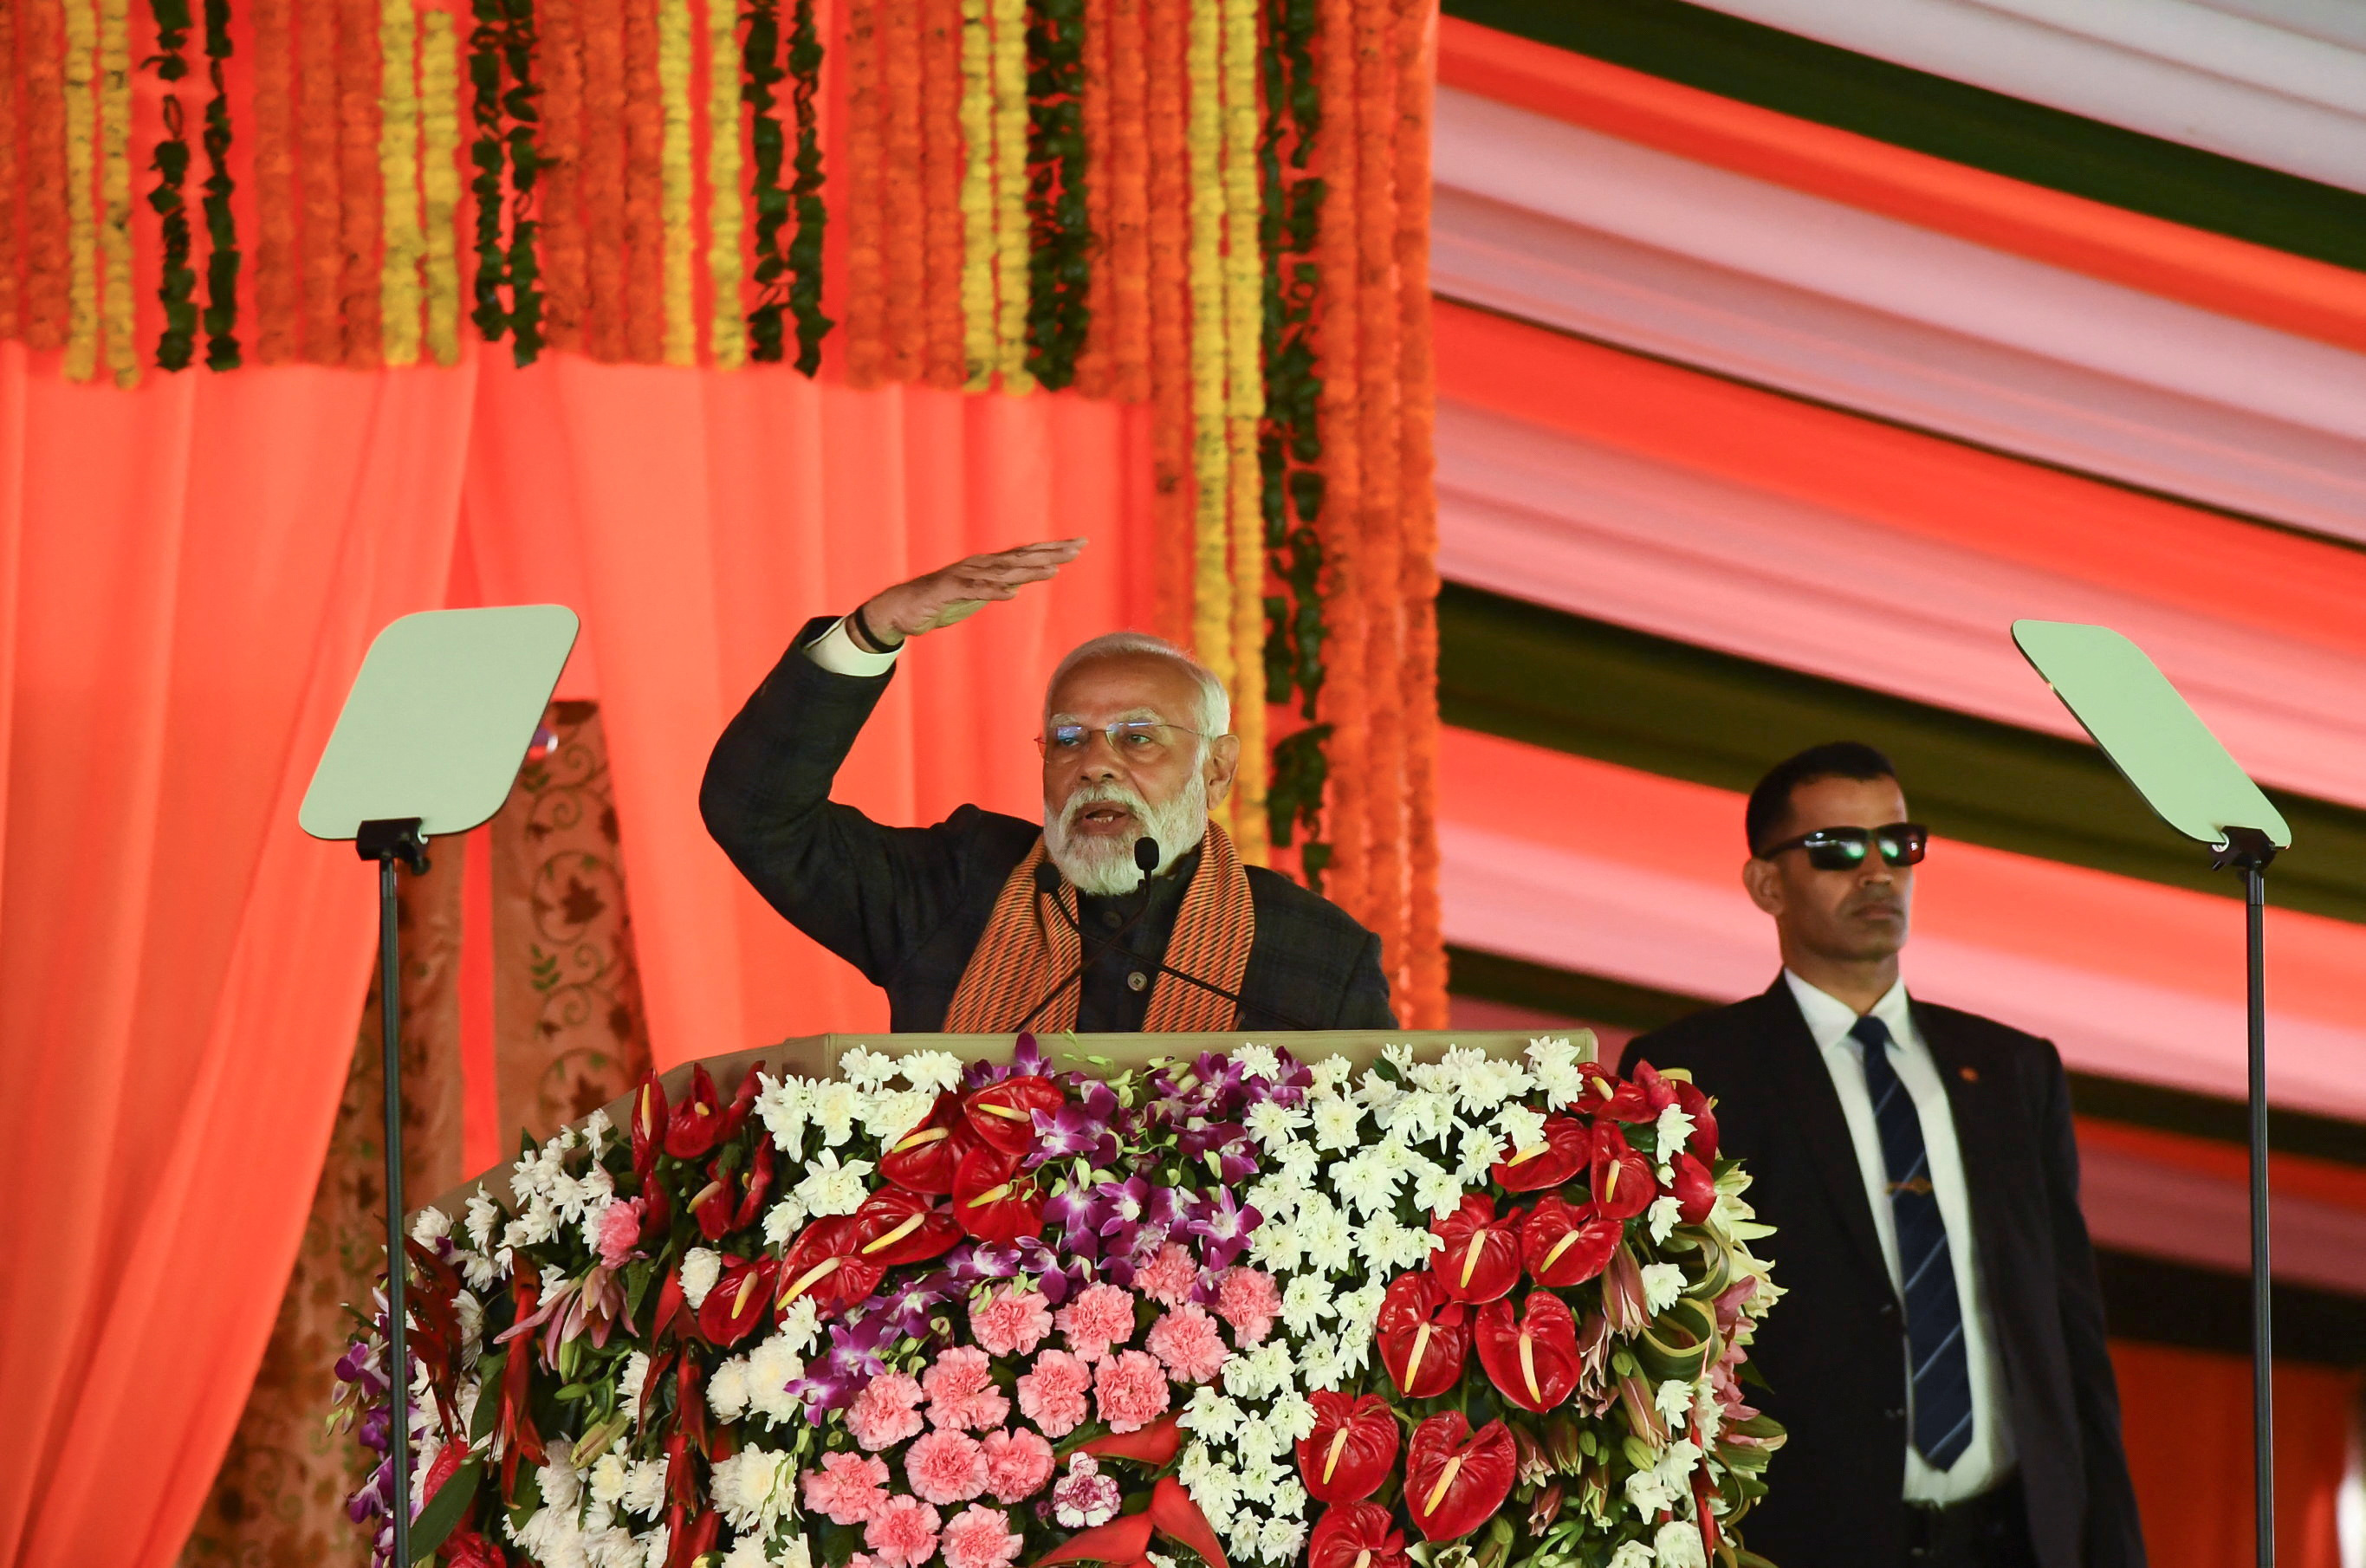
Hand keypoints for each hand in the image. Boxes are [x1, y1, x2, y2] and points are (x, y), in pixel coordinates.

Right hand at [858, 538, 1086, 644]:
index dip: (1053, 549)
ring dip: (1028, 571)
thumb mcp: (977, 594)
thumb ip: (997, 586)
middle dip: (1051, 553)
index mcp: (988, 565)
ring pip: (1002, 572)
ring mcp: (964, 576)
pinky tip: (1011, 593)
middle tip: (1079, 548)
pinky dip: (993, 592)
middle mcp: (980, 565)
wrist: (900, 608)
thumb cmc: (940, 601)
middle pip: (1021, 557)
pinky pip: (975, 592)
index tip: (1080, 544)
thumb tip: (1020, 583)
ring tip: (1054, 569)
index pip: (1026, 554)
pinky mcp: (949, 592)